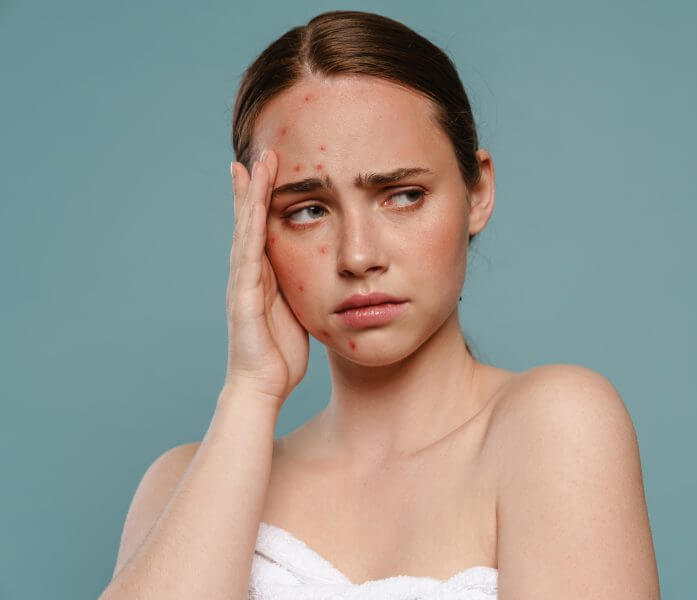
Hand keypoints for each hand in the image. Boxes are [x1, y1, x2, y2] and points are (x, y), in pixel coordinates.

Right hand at [223, 150, 308, 409]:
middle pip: (249, 220)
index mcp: (264, 276)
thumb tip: (327, 273)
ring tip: (255, 162)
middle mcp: (249, 274)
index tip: (271, 169)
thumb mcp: (302, 310)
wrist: (262, 387)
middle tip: (259, 151)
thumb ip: (306, 288)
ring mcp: (243, 282)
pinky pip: (248, 253)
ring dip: (250, 195)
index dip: (264, 199)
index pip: (263, 229)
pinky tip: (253, 203)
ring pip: (246, 229)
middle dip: (253, 186)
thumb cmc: (282, 355)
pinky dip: (250, 225)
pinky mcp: (244, 295)